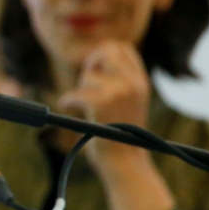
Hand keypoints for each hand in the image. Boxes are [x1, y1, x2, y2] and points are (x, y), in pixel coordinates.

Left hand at [56, 41, 151, 172]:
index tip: (95, 68)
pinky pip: (74, 93)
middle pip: (104, 51)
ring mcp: (118, 91)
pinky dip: (67, 101)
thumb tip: (97, 54)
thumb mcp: (130, 99)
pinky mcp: (101, 103)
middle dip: (91, 63)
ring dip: (80, 90)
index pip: (122, 47)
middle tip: (87, 82)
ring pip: (87, 76)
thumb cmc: (122, 133)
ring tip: (87, 108)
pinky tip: (68, 108)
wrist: (125, 161)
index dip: (104, 53)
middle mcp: (133, 83)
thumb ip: (120, 78)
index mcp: (141, 81)